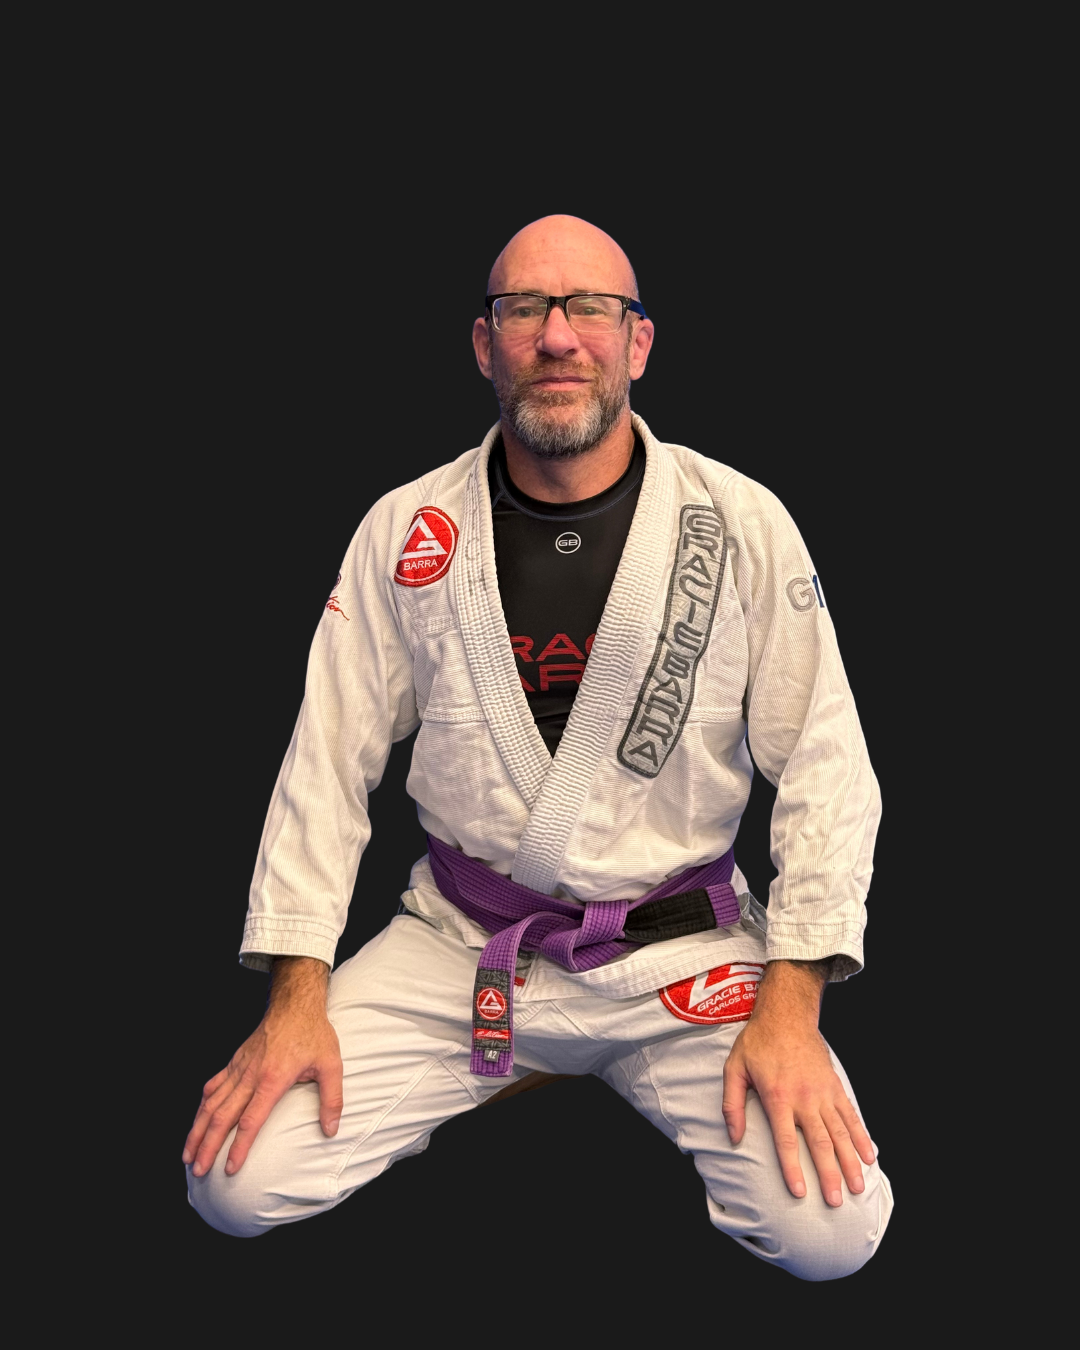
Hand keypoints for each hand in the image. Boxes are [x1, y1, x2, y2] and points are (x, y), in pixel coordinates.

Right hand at [183, 956, 341, 1177]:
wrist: (294, 1003)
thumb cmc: (313, 1033)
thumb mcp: (331, 1065)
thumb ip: (332, 1099)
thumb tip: (331, 1129)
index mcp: (272, 1079)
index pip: (250, 1121)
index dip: (239, 1147)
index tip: (229, 1168)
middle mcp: (250, 1076)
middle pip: (223, 1117)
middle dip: (208, 1146)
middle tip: (197, 1170)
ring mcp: (239, 1068)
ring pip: (212, 1103)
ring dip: (198, 1130)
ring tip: (188, 1153)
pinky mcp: (235, 1061)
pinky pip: (214, 1085)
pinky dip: (203, 1105)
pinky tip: (198, 1119)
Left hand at [721, 960, 874, 1206]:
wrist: (787, 1015)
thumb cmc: (757, 1043)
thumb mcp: (734, 1069)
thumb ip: (732, 1104)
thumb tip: (733, 1137)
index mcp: (777, 1097)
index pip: (786, 1141)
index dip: (793, 1168)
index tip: (800, 1193)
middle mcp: (804, 1098)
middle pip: (819, 1143)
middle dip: (829, 1174)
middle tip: (835, 1202)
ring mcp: (823, 1093)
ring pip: (840, 1133)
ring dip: (849, 1162)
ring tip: (857, 1186)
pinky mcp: (835, 1086)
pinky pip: (851, 1115)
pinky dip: (861, 1136)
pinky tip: (869, 1156)